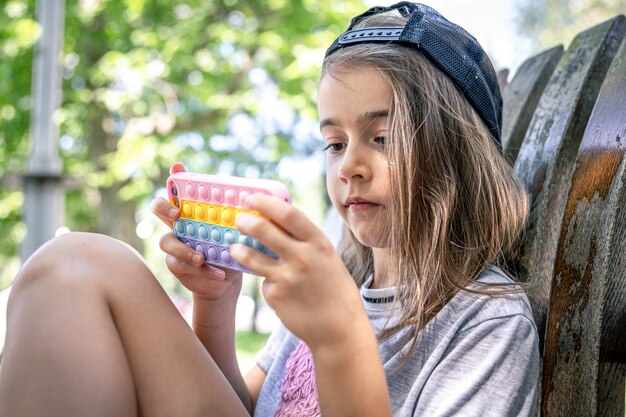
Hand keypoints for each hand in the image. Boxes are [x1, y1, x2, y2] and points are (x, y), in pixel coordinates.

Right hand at [151, 163, 242, 300]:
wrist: (228, 279)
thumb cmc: (232, 248)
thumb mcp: (237, 230)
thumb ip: (239, 215)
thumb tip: (257, 198)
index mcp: (194, 211)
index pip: (180, 188)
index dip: (175, 176)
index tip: (177, 167)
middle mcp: (179, 224)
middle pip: (159, 208)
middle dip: (164, 207)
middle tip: (177, 214)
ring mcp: (175, 244)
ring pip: (166, 241)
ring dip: (184, 249)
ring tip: (201, 257)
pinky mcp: (176, 264)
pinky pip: (180, 265)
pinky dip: (202, 271)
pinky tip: (220, 274)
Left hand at [230, 194, 367, 350]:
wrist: (338, 330)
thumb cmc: (334, 289)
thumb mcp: (326, 258)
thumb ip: (304, 241)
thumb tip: (276, 220)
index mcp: (318, 244)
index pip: (288, 214)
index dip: (266, 203)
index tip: (252, 198)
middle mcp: (302, 258)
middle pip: (263, 230)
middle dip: (246, 221)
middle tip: (238, 219)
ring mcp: (286, 278)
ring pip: (251, 257)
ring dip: (239, 249)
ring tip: (235, 248)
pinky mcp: (274, 296)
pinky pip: (264, 282)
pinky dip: (267, 282)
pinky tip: (282, 292)